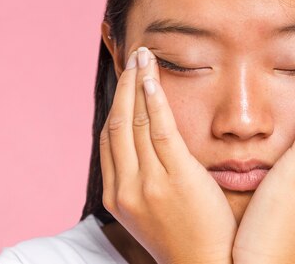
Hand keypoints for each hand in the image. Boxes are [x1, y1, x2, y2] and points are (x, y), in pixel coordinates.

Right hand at [99, 47, 236, 263]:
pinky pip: (160, 131)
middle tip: (132, 56)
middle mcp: (125, 187)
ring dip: (137, 84)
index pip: (109, 138)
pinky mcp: (176, 178)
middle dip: (124, 86)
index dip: (116, 103)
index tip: (124, 80)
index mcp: (116, 195)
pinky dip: (154, 102)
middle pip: (117, 124)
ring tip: (143, 57)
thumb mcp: (152, 210)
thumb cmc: (185, 237)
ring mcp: (148, 183)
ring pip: (135, 123)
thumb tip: (150, 147)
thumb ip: (145, 178)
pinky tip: (152, 80)